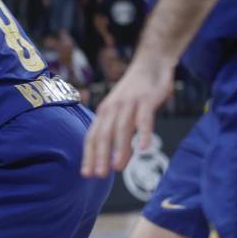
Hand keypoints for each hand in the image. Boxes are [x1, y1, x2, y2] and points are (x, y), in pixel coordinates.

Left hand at [81, 52, 173, 176]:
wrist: (150, 62)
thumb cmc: (135, 91)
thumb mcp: (121, 109)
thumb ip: (117, 130)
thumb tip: (114, 157)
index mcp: (105, 111)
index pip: (92, 136)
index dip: (89, 155)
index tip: (86, 174)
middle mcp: (113, 108)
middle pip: (103, 134)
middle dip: (99, 156)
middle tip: (98, 175)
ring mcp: (129, 103)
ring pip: (122, 129)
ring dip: (119, 149)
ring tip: (118, 167)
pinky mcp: (146, 100)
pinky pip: (144, 119)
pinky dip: (143, 134)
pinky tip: (144, 149)